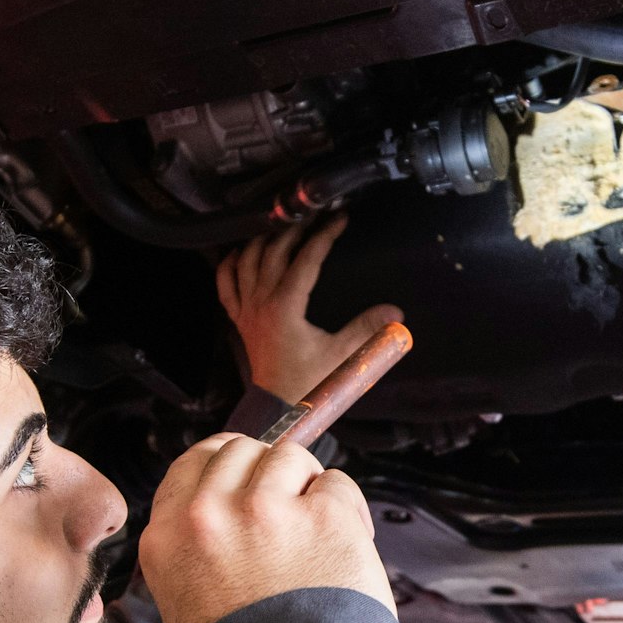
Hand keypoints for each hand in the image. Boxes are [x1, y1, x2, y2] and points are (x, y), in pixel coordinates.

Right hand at [139, 432, 393, 622]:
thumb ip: (192, 554)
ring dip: (308, 488)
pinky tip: (345, 546)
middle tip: (290, 509)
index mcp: (169, 537)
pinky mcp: (320, 516)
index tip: (248, 475)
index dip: (228, 464)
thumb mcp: (183, 608)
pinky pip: (336, 484)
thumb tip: (218, 521)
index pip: (194, 462)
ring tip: (317, 536)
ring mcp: (265, 511)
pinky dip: (347, 510)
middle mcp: (209, 515)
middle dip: (269, 472)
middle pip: (241, 450)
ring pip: (289, 458)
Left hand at [217, 215, 403, 402]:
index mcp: (285, 307)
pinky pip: (225, 282)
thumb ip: (367, 330)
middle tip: (314, 216)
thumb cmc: (308, 382)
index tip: (339, 219)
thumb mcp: (341, 355)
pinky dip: (231, 263)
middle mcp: (261, 302)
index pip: (306, 258)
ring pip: (247, 260)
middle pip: (274, 250)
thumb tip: (396, 313)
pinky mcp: (239, 317)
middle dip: (295, 228)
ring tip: (285, 227)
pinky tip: (243, 251)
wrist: (278, 406)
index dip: (324, 235)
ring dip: (265, 239)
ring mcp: (246, 309)